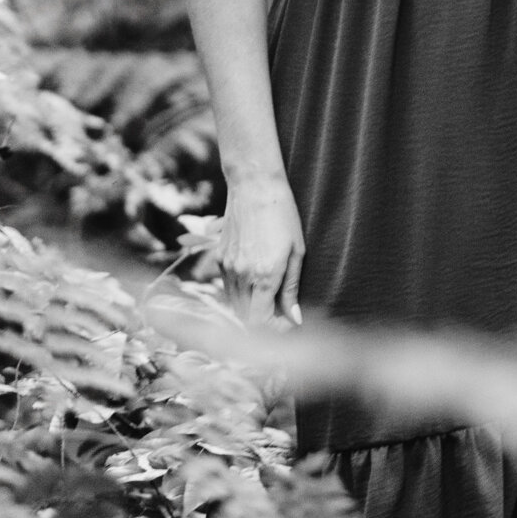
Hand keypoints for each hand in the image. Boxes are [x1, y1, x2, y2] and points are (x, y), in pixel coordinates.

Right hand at [218, 176, 304, 324]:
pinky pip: (228, 288)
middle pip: (245, 319)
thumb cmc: (283, 216)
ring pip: (234, 305)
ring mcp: (227, 268)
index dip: (274, 331)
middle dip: (263, 323)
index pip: (260, 323)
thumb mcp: (296, 252)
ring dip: (251, 309)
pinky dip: (241, 293)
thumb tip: (294, 319)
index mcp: (265, 277)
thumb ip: (292, 288)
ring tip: (270, 299)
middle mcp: (242, 276)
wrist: (254, 187)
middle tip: (281, 315)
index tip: (287, 323)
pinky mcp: (219, 258)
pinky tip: (255, 282)